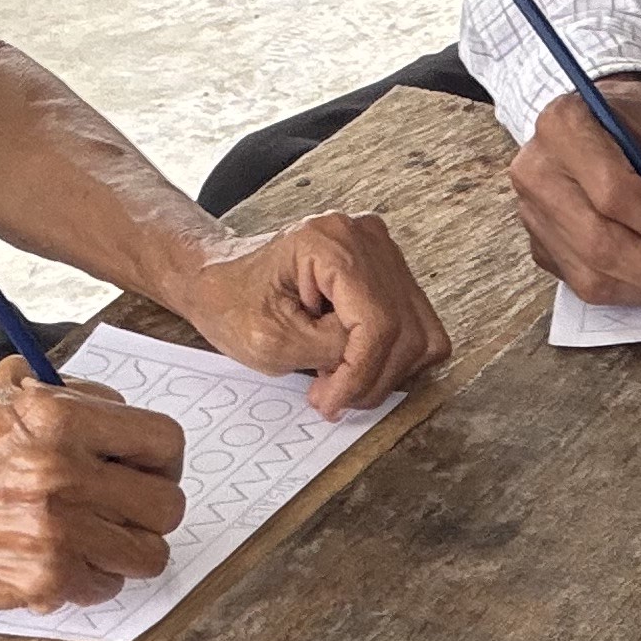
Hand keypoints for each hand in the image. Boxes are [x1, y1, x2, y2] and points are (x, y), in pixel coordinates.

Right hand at [0, 358, 184, 614]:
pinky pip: (109, 586)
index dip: (162, 459)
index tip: (147, 469)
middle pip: (168, 503)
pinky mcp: (47, 580)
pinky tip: (62, 561)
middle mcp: (62, 473)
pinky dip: (93, 580)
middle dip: (150, 507)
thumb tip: (119, 408)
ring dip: (128, 548)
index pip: (165, 441)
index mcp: (57, 418)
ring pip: (150, 553)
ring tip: (97, 538)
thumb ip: (66, 392)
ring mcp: (57, 531)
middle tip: (124, 509)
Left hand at [148, 206, 451, 418]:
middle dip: (369, 377)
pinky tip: (355, 361)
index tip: (332, 402)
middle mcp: (364, 238)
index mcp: (330, 242)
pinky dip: (393, 357)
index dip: (361, 374)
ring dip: (384, 371)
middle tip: (330, 397)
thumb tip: (367, 371)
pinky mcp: (389, 272)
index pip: (377, 323)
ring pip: (420, 333)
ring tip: (339, 378)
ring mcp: (381, 252)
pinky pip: (418, 328)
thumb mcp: (269, 339)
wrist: (220, 280)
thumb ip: (327, 352)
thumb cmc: (231, 301)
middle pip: (404, 330)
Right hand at [510, 77, 640, 305]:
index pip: (613, 193)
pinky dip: (630, 291)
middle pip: (598, 242)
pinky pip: (584, 284)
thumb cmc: (639, 124)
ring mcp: (532, 213)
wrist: (601, 123)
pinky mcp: (540, 244)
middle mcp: (536, 171)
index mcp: (565, 126)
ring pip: (590, 273)